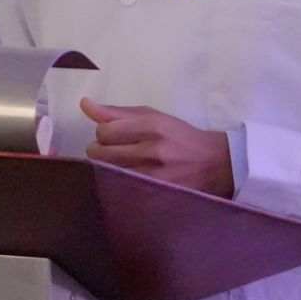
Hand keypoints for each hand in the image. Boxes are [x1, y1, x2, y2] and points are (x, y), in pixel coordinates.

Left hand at [80, 99, 233, 197]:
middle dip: (101, 151)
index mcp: (152, 126)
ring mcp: (153, 176)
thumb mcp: (154, 117)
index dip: (104, 133)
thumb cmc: (180, 137)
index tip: (113, 136)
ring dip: (109, 168)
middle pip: (101, 153)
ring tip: (123, 165)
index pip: (104, 131)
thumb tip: (85, 104)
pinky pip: (119, 190)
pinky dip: (118, 184)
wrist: (215, 164)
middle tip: (115, 151)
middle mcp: (151, 151)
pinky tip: (128, 180)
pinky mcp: (154, 196)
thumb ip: (118, 112)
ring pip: (107, 173)